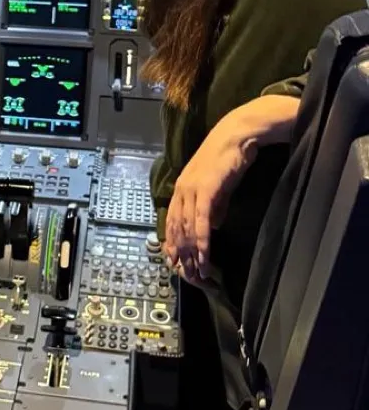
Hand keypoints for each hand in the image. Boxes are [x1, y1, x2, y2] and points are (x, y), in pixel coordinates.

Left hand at [164, 113, 258, 284]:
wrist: (237, 136)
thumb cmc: (229, 159)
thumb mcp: (218, 187)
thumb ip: (213, 207)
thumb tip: (212, 226)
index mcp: (182, 187)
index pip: (172, 220)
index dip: (172, 242)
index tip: (175, 261)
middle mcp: (181, 189)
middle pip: (176, 228)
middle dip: (180, 253)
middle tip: (187, 274)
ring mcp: (191, 189)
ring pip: (186, 228)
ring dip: (191, 252)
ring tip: (197, 271)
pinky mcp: (205, 190)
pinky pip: (201, 221)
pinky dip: (201, 240)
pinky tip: (204, 255)